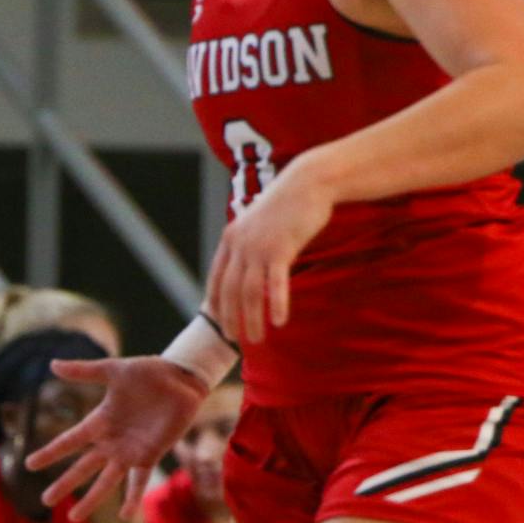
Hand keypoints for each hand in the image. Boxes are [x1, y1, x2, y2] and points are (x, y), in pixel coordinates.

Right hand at [25, 357, 208, 522]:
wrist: (181, 378)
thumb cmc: (148, 372)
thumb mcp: (114, 369)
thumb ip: (84, 371)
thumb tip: (51, 364)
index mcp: (100, 420)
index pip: (70, 441)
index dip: (51, 453)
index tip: (29, 464)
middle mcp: (111, 441)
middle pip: (83, 467)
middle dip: (65, 484)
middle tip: (46, 501)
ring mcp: (130, 451)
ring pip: (106, 481)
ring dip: (91, 499)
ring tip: (74, 518)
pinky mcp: (150, 455)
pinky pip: (139, 481)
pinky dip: (133, 498)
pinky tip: (126, 515)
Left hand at [204, 161, 334, 346]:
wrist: (308, 182)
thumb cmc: (287, 206)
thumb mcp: (260, 225)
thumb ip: (250, 246)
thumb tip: (249, 268)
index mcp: (230, 239)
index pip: (216, 279)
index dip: (216, 303)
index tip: (219, 322)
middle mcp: (239, 244)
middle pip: (229, 290)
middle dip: (230, 318)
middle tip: (234, 339)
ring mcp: (258, 247)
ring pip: (250, 292)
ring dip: (251, 319)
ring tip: (256, 339)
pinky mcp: (280, 248)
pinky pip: (275, 283)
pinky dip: (276, 304)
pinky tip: (279, 322)